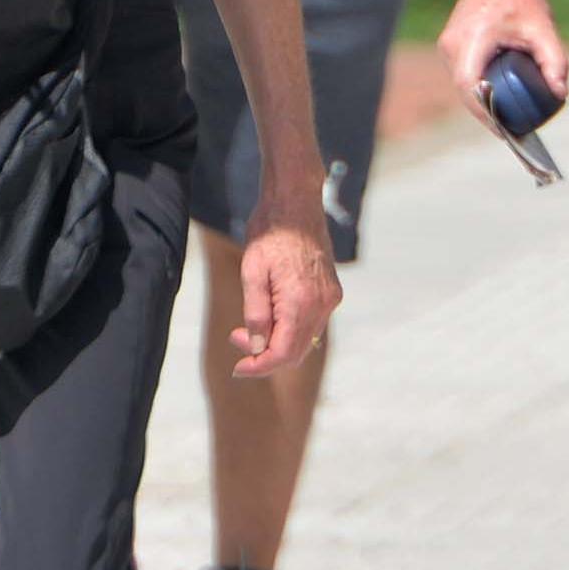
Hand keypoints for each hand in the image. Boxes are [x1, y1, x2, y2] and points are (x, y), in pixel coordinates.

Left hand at [230, 213, 338, 375]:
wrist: (295, 202)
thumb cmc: (269, 232)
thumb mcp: (252, 272)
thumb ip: (256, 313)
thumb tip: (256, 347)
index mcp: (301, 301)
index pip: (282, 353)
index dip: (258, 366)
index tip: (237, 367)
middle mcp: (322, 304)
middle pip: (295, 352)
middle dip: (264, 355)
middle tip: (237, 338)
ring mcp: (330, 298)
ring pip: (305, 340)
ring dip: (277, 342)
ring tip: (249, 325)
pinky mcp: (332, 291)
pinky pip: (312, 323)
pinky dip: (290, 329)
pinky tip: (271, 314)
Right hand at [439, 0, 566, 124]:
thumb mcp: (543, 28)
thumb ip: (554, 61)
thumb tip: (560, 93)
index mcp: (469, 40)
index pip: (470, 87)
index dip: (485, 112)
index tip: (505, 130)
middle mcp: (452, 46)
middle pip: (466, 91)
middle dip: (487, 112)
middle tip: (513, 129)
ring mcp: (448, 46)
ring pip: (463, 85)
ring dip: (482, 101)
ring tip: (508, 117)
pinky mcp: (453, 46)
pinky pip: (463, 75)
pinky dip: (479, 87)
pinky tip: (499, 97)